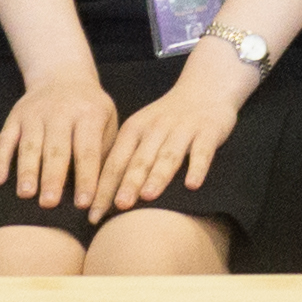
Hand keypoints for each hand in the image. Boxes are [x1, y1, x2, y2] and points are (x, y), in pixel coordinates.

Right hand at [0, 66, 121, 210]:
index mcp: (89, 114)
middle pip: (56, 149)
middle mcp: (61, 112)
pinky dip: (0, 160)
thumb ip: (105, 152)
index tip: (84, 203)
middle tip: (49, 203)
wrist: (62, 75)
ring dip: (27, 170)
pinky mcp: (16, 116)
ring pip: (29, 145)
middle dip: (52, 177)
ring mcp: (35, 113)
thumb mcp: (108, 120)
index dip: (86, 177)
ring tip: (26, 194)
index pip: (88, 150)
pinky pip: (5, 139)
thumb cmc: (90, 109)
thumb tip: (102, 192)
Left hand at [90, 50, 250, 215]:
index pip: (115, 162)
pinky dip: (197, 167)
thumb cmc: (167, 120)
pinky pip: (202, 152)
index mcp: (135, 129)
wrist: (205, 87)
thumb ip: (128, 159)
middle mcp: (156, 128)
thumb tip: (105, 199)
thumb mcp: (143, 131)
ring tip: (148, 196)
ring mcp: (182, 129)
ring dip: (158, 176)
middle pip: (140, 160)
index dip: (103, 188)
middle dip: (128, 183)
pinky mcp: (208, 131)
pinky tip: (192, 185)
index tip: (93, 214)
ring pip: (168, 156)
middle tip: (118, 206)